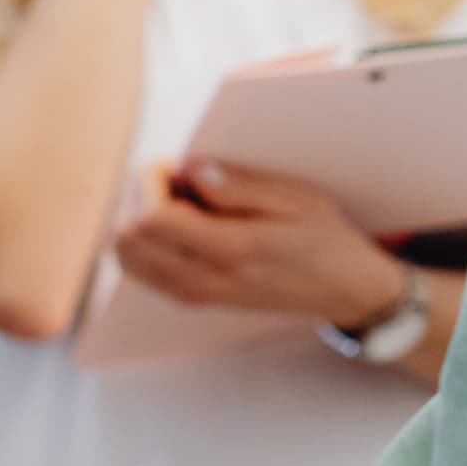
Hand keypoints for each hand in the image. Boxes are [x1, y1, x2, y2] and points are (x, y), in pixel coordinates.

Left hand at [111, 159, 406, 326]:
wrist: (340, 289)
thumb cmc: (322, 237)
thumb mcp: (296, 198)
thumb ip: (241, 185)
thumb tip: (192, 170)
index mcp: (229, 250)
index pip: (150, 220)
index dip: (151, 183)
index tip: (178, 166)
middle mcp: (203, 280)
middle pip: (126, 241)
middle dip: (137, 198)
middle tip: (174, 180)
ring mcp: (194, 294)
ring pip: (127, 258)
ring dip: (138, 220)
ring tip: (177, 200)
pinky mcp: (192, 298)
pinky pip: (142, 270)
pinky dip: (146, 241)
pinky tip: (179, 223)